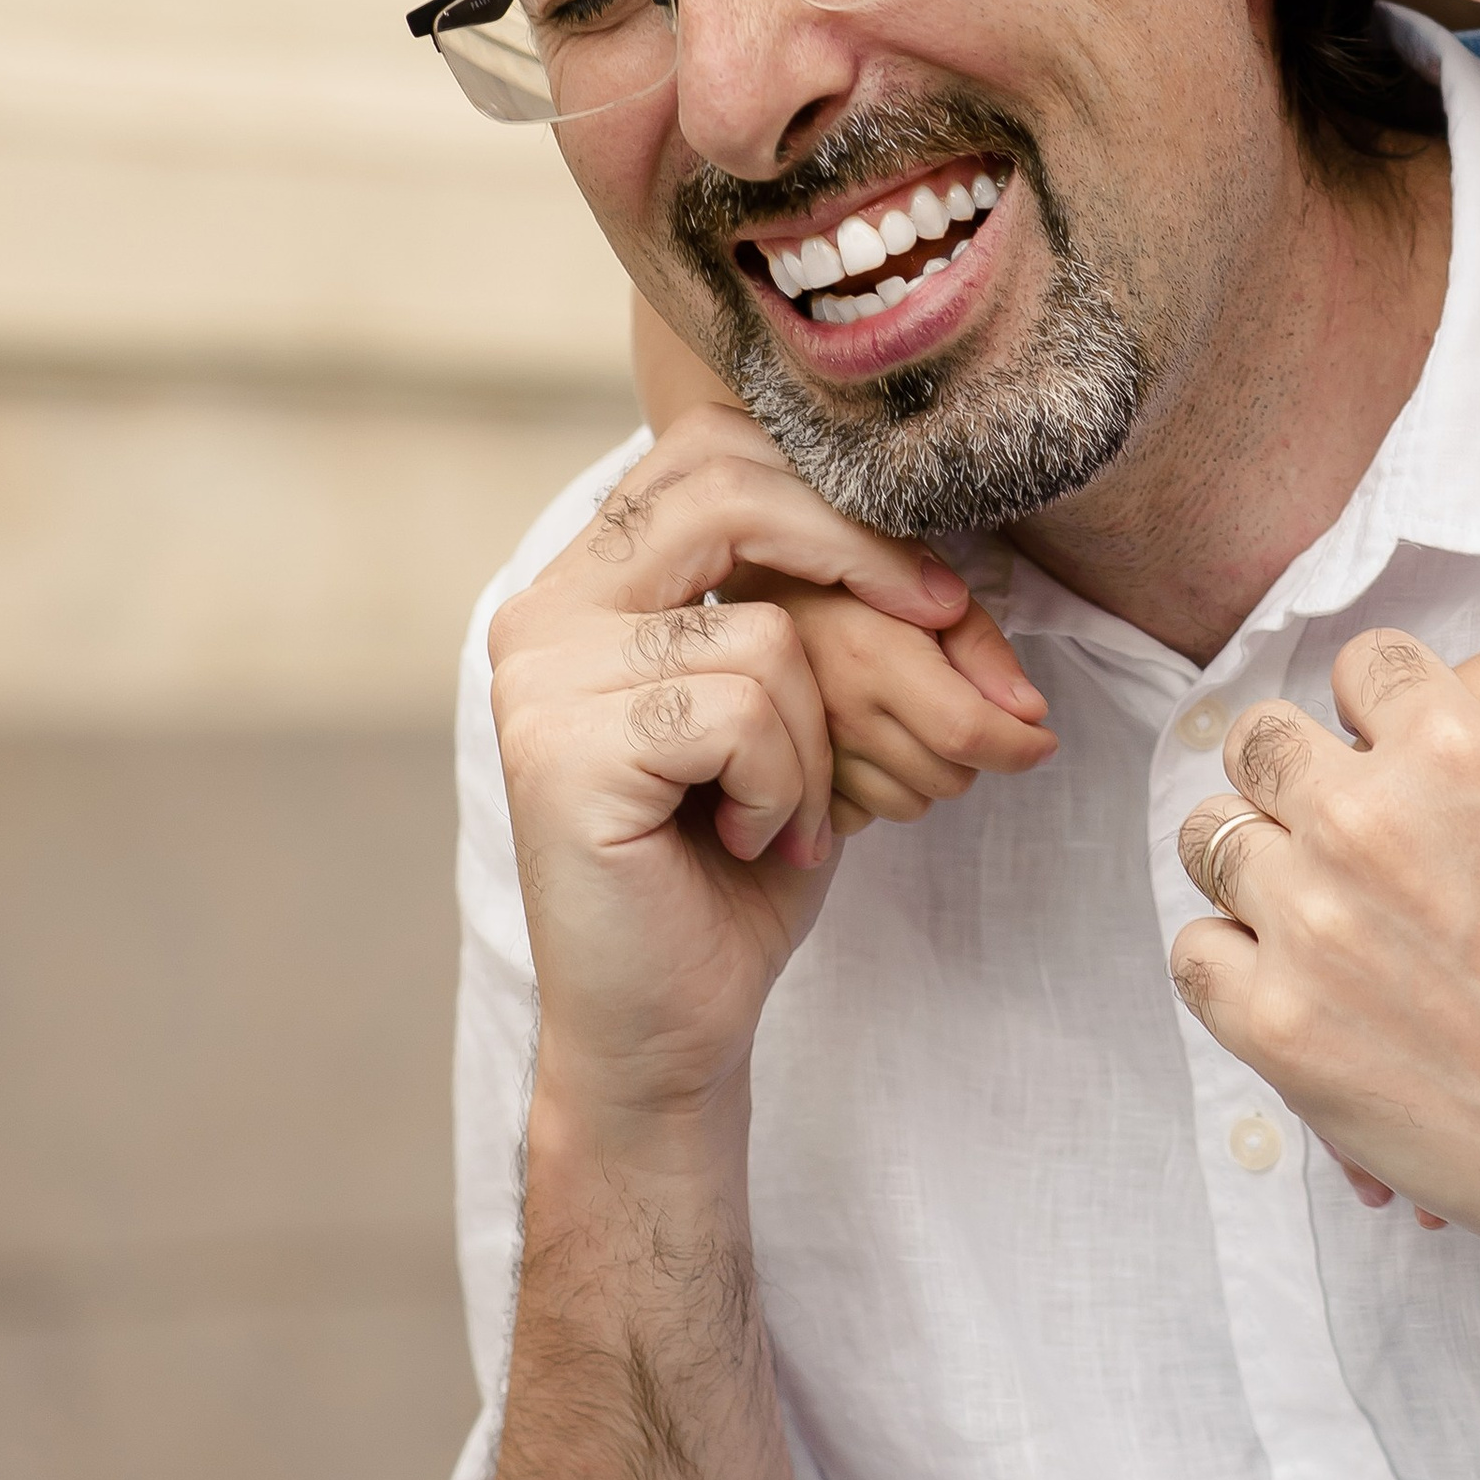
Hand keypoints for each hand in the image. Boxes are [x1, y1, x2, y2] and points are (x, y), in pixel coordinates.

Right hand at [488, 407, 977, 1124]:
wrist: (670, 1026)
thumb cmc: (739, 867)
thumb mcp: (799, 707)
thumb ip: (823, 599)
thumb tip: (939, 501)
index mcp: (589, 583)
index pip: (709, 453)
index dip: (834, 493)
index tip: (933, 586)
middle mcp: (543, 611)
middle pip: (727, 491)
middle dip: (861, 558)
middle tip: (939, 630)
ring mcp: (540, 679)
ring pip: (765, 632)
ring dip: (821, 739)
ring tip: (782, 817)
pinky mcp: (560, 751)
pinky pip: (741, 713)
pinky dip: (785, 787)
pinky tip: (747, 844)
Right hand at [759, 579, 1055, 834]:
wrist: (754, 595)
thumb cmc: (853, 583)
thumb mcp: (927, 590)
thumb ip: (982, 649)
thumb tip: (1030, 713)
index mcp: (874, 659)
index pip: (967, 732)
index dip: (1021, 746)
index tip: (1044, 740)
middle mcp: (837, 714)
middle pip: (950, 779)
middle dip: (974, 753)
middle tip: (961, 710)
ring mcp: (806, 754)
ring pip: (912, 804)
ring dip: (928, 774)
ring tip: (909, 723)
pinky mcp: (788, 781)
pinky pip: (865, 819)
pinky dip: (881, 792)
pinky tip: (873, 749)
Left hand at [1170, 629, 1479, 1343]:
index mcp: (1461, 750)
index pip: (1364, 666)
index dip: (1374, 702)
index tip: (1377, 738)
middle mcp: (1369, 820)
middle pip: (1261, 743)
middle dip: (1290, 770)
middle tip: (1316, 813)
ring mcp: (1311, 923)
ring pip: (1211, 841)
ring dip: (1252, 862)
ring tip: (1294, 898)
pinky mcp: (1276, 1026)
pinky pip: (1196, 953)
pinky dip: (1231, 960)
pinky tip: (1280, 976)